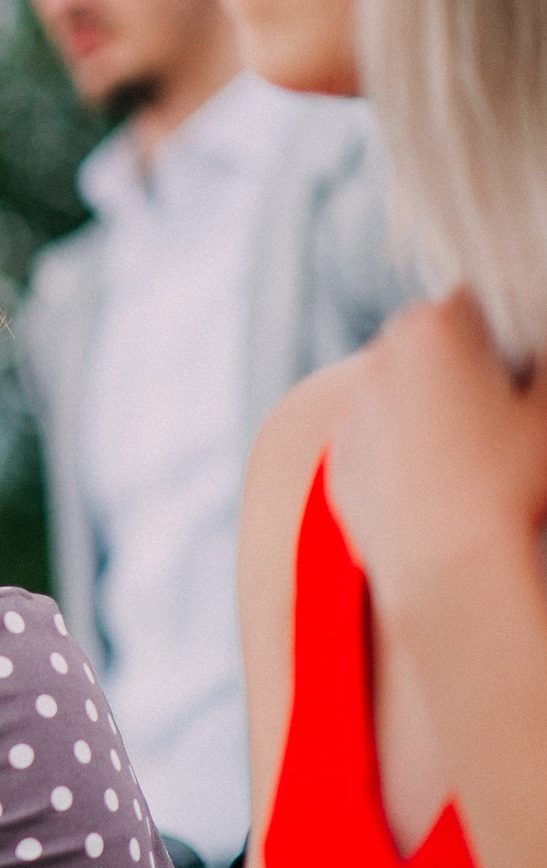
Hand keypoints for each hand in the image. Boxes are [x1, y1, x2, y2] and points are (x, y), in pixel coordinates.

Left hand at [326, 291, 546, 603]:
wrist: (450, 566)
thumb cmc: (510, 479)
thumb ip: (545, 363)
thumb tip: (535, 355)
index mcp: (432, 329)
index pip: (470, 302)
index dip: (502, 332)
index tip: (520, 368)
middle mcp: (377, 362)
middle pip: (428, 347)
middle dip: (463, 368)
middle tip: (503, 414)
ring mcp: (352, 414)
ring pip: (399, 394)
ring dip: (431, 409)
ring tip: (476, 456)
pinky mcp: (341, 463)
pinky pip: (379, 442)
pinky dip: (406, 452)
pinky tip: (443, 486)